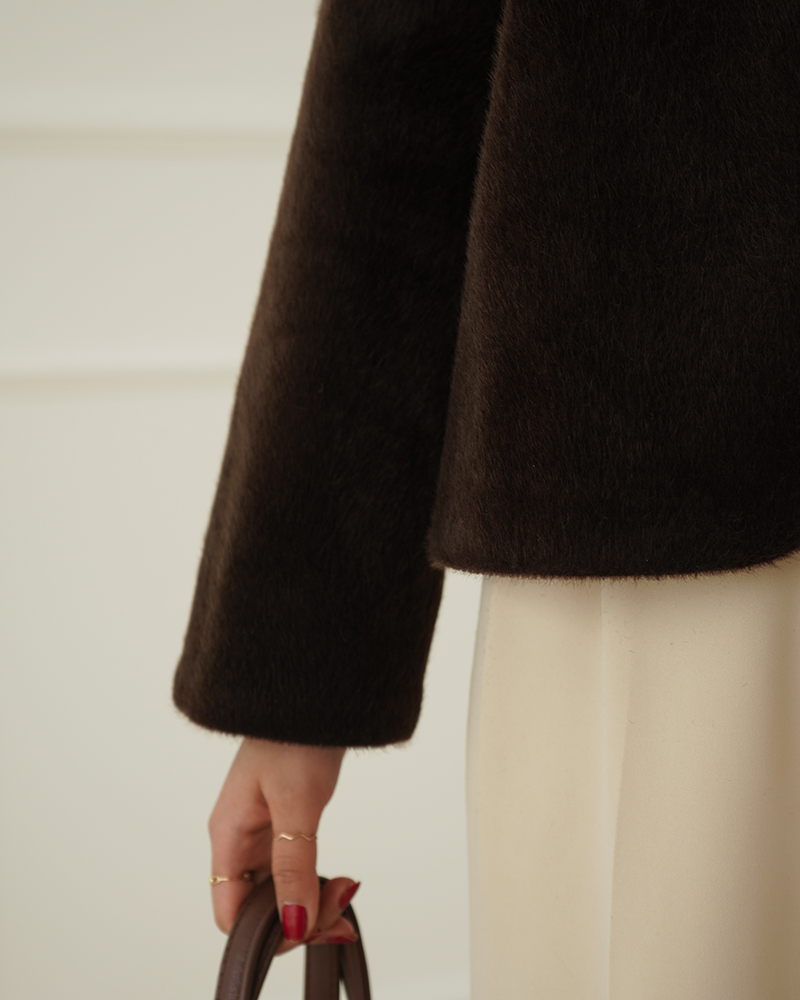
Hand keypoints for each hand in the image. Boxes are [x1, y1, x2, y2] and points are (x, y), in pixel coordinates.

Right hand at [208, 737, 358, 952]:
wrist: (316, 692)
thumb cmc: (296, 733)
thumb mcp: (298, 802)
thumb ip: (293, 865)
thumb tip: (294, 923)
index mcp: (229, 834)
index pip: (231, 912)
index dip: (269, 931)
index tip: (310, 924)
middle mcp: (240, 838)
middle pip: (257, 907)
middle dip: (300, 917)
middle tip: (343, 910)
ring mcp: (261, 832)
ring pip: (278, 891)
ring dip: (312, 902)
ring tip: (348, 888)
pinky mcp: (283, 824)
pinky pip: (293, 870)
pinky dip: (316, 882)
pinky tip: (341, 880)